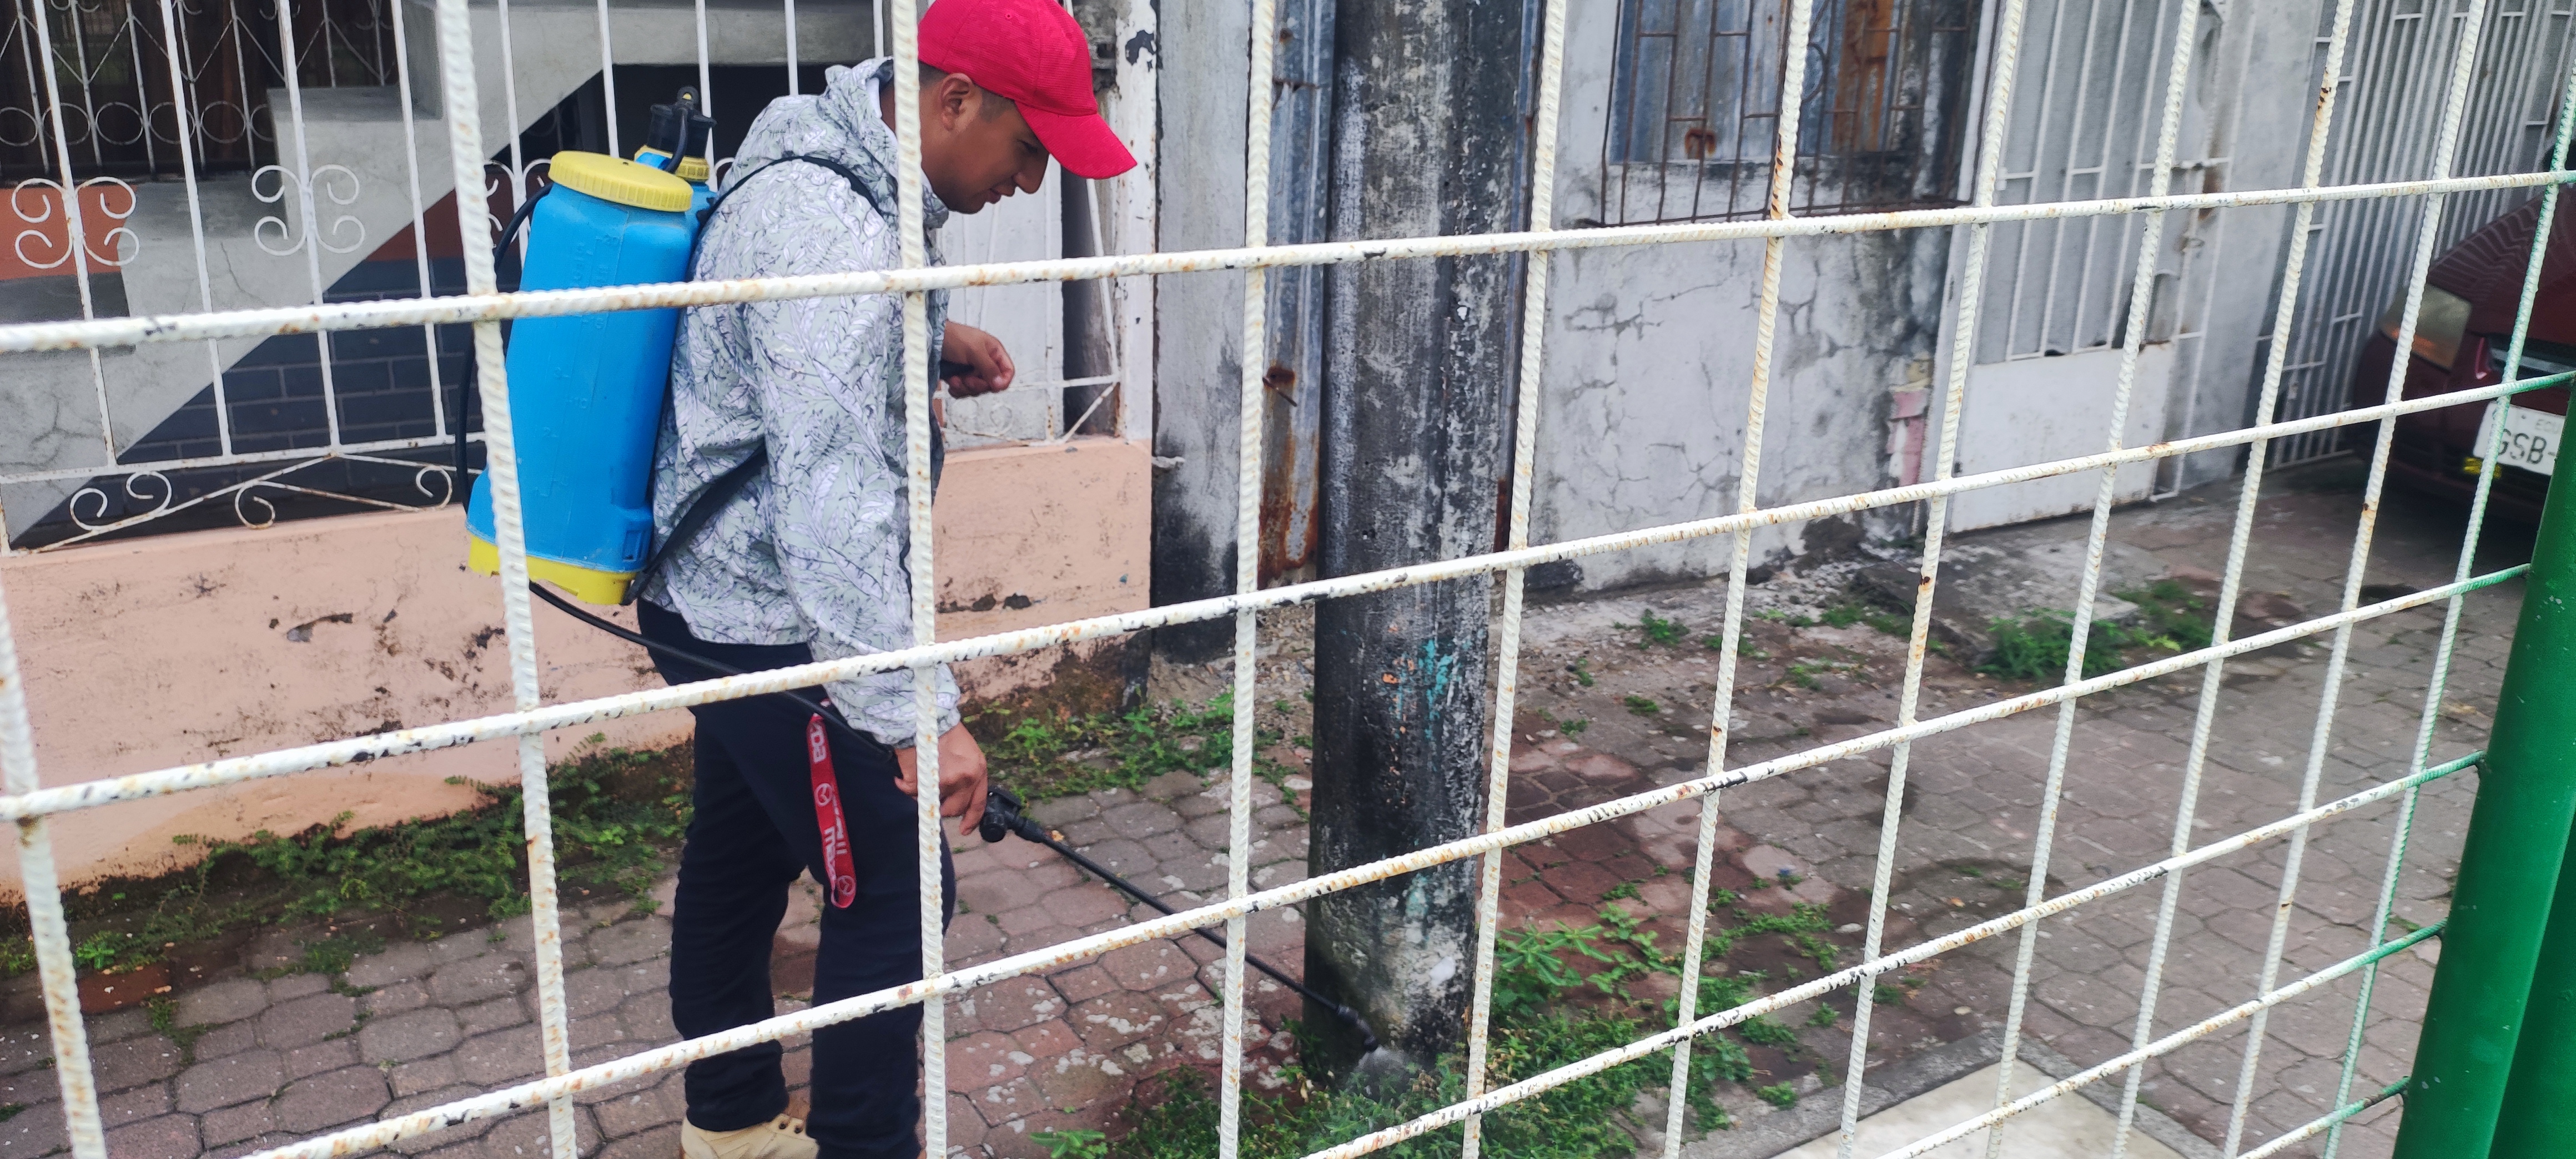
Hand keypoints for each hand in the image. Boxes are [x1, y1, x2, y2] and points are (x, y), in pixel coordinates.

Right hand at [893, 723, 989, 837]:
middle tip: (931, 792)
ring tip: (917, 770)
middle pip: (953, 809)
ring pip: (929, 800)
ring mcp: (946, 781)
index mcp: (978, 769)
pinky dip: (903, 782)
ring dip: (921, 790)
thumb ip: (965, 772)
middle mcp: (966, 777)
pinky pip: (910, 790)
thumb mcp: (965, 751)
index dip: (971, 819)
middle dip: (941, 806)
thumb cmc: (941, 729)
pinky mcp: (925, 781)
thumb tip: (954, 794)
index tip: (964, 830)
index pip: (978, 802)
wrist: (924, 715)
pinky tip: (903, 769)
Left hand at [941, 322, 1013, 396]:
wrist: (930, 339)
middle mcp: (985, 362)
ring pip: (977, 390)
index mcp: (993, 352)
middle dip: (978, 385)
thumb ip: (989, 367)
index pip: (1008, 371)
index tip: (992, 385)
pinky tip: (952, 381)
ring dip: (966, 387)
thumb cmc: (952, 337)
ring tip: (957, 378)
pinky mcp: (960, 377)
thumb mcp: (974, 350)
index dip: (1002, 381)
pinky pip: (964, 391)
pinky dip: (958, 389)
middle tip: (968, 378)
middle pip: (991, 384)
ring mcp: (972, 371)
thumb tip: (1000, 383)